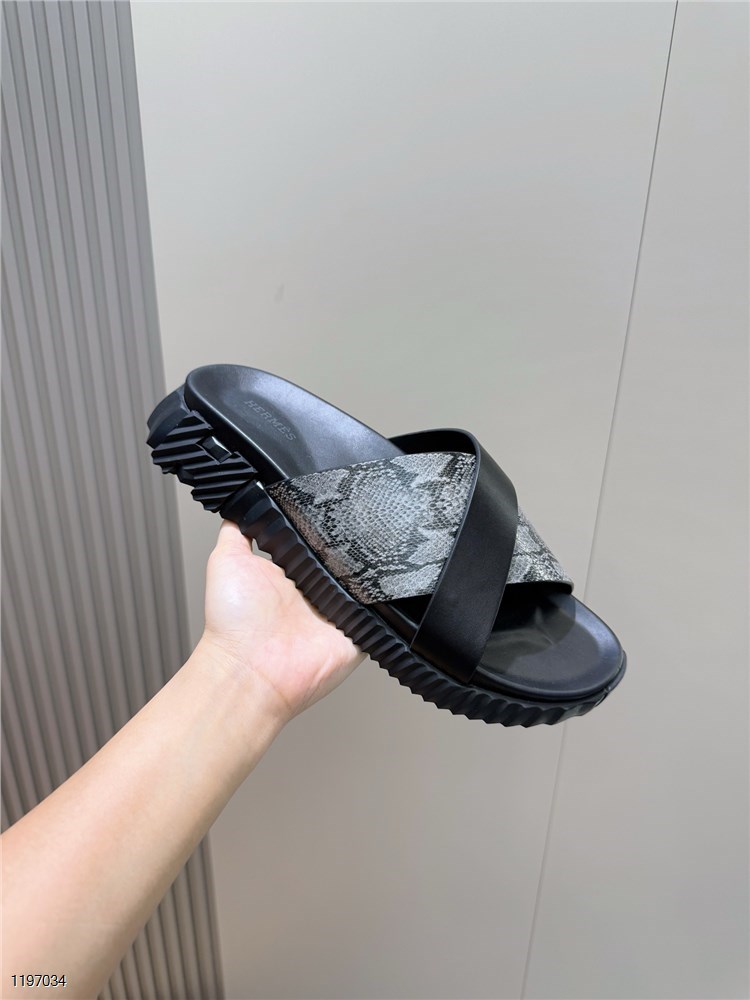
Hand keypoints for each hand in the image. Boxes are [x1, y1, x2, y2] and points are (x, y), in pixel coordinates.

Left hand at [200, 520, 364, 722]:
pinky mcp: (360, 631)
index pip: (320, 538)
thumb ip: (238, 529)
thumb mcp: (226, 559)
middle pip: (348, 556)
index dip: (327, 522)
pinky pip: (384, 610)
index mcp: (293, 571)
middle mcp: (318, 590)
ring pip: (370, 580)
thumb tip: (242, 502)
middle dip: (354, 541)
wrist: (249, 670)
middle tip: (356, 524)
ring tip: (368, 552)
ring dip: (371, 568)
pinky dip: (385, 599)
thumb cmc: (232, 624)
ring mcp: (340, 610)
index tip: (335, 500)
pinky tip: (381, 583)